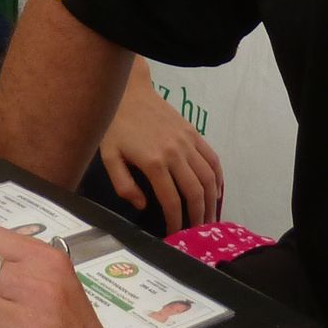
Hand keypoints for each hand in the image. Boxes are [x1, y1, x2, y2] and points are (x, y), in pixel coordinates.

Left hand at [99, 77, 222, 232]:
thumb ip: (124, 184)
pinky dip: (218, 178)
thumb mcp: (109, 157)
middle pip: (196, 192)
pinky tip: (216, 192)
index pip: (171, 200)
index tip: (175, 235)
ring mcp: (188, 142)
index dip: (176, 222)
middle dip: (199, 217)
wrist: (129, 92)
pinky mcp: (194, 133)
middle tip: (198, 233)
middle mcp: (176, 153)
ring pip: (209, 178)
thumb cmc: (115, 126)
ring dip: (212, 201)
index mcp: (154, 162)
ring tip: (210, 219)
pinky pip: (213, 159)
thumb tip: (143, 205)